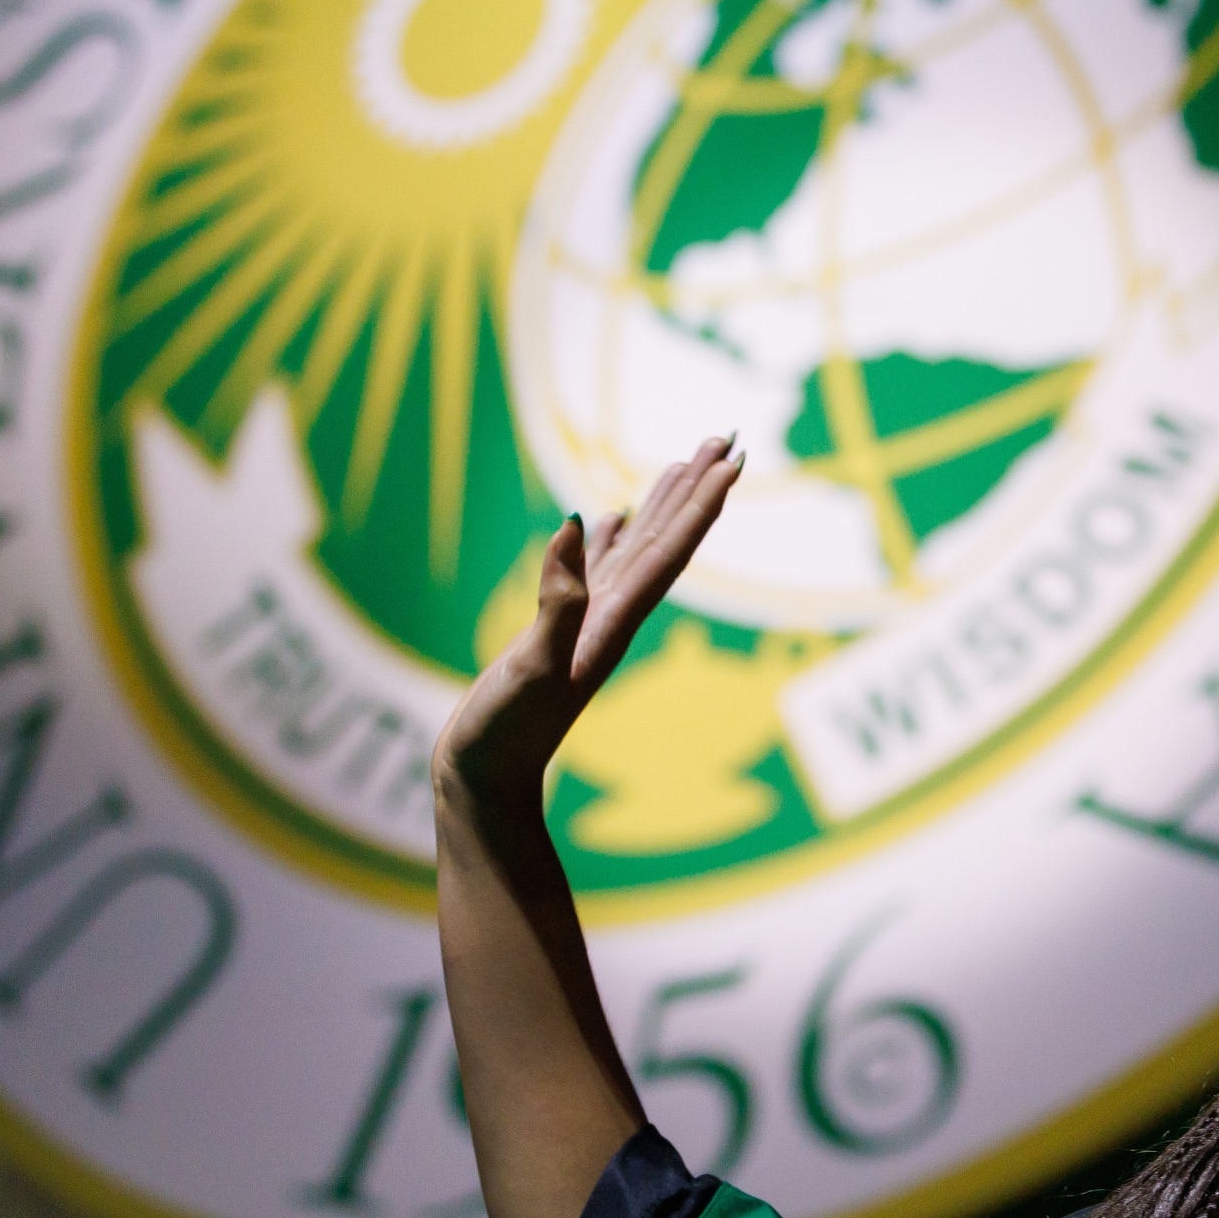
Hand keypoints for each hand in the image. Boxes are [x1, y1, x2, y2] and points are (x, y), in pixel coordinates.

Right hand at [436, 435, 742, 814]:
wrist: (486, 780)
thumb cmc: (505, 734)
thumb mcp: (532, 669)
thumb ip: (557, 603)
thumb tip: (573, 526)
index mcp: (613, 622)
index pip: (670, 551)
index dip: (702, 503)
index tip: (732, 458)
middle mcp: (611, 617)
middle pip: (666, 540)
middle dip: (695, 488)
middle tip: (725, 437)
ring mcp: (586, 623)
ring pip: (636, 549)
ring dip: (662, 505)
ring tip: (683, 462)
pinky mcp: (558, 631)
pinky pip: (595, 570)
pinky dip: (609, 538)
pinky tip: (613, 517)